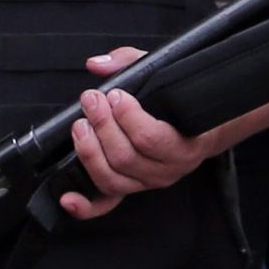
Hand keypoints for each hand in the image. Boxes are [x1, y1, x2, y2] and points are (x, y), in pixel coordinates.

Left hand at [58, 47, 212, 220]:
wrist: (201, 132)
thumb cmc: (181, 104)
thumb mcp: (165, 74)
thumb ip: (131, 62)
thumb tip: (98, 64)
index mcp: (183, 146)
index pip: (150, 138)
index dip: (127, 116)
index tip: (116, 94)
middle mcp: (165, 171)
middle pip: (125, 158)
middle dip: (102, 126)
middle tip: (91, 100)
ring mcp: (145, 183)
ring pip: (111, 179)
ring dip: (89, 152)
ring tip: (80, 125)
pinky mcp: (129, 189)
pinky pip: (105, 204)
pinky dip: (85, 206)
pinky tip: (67, 197)